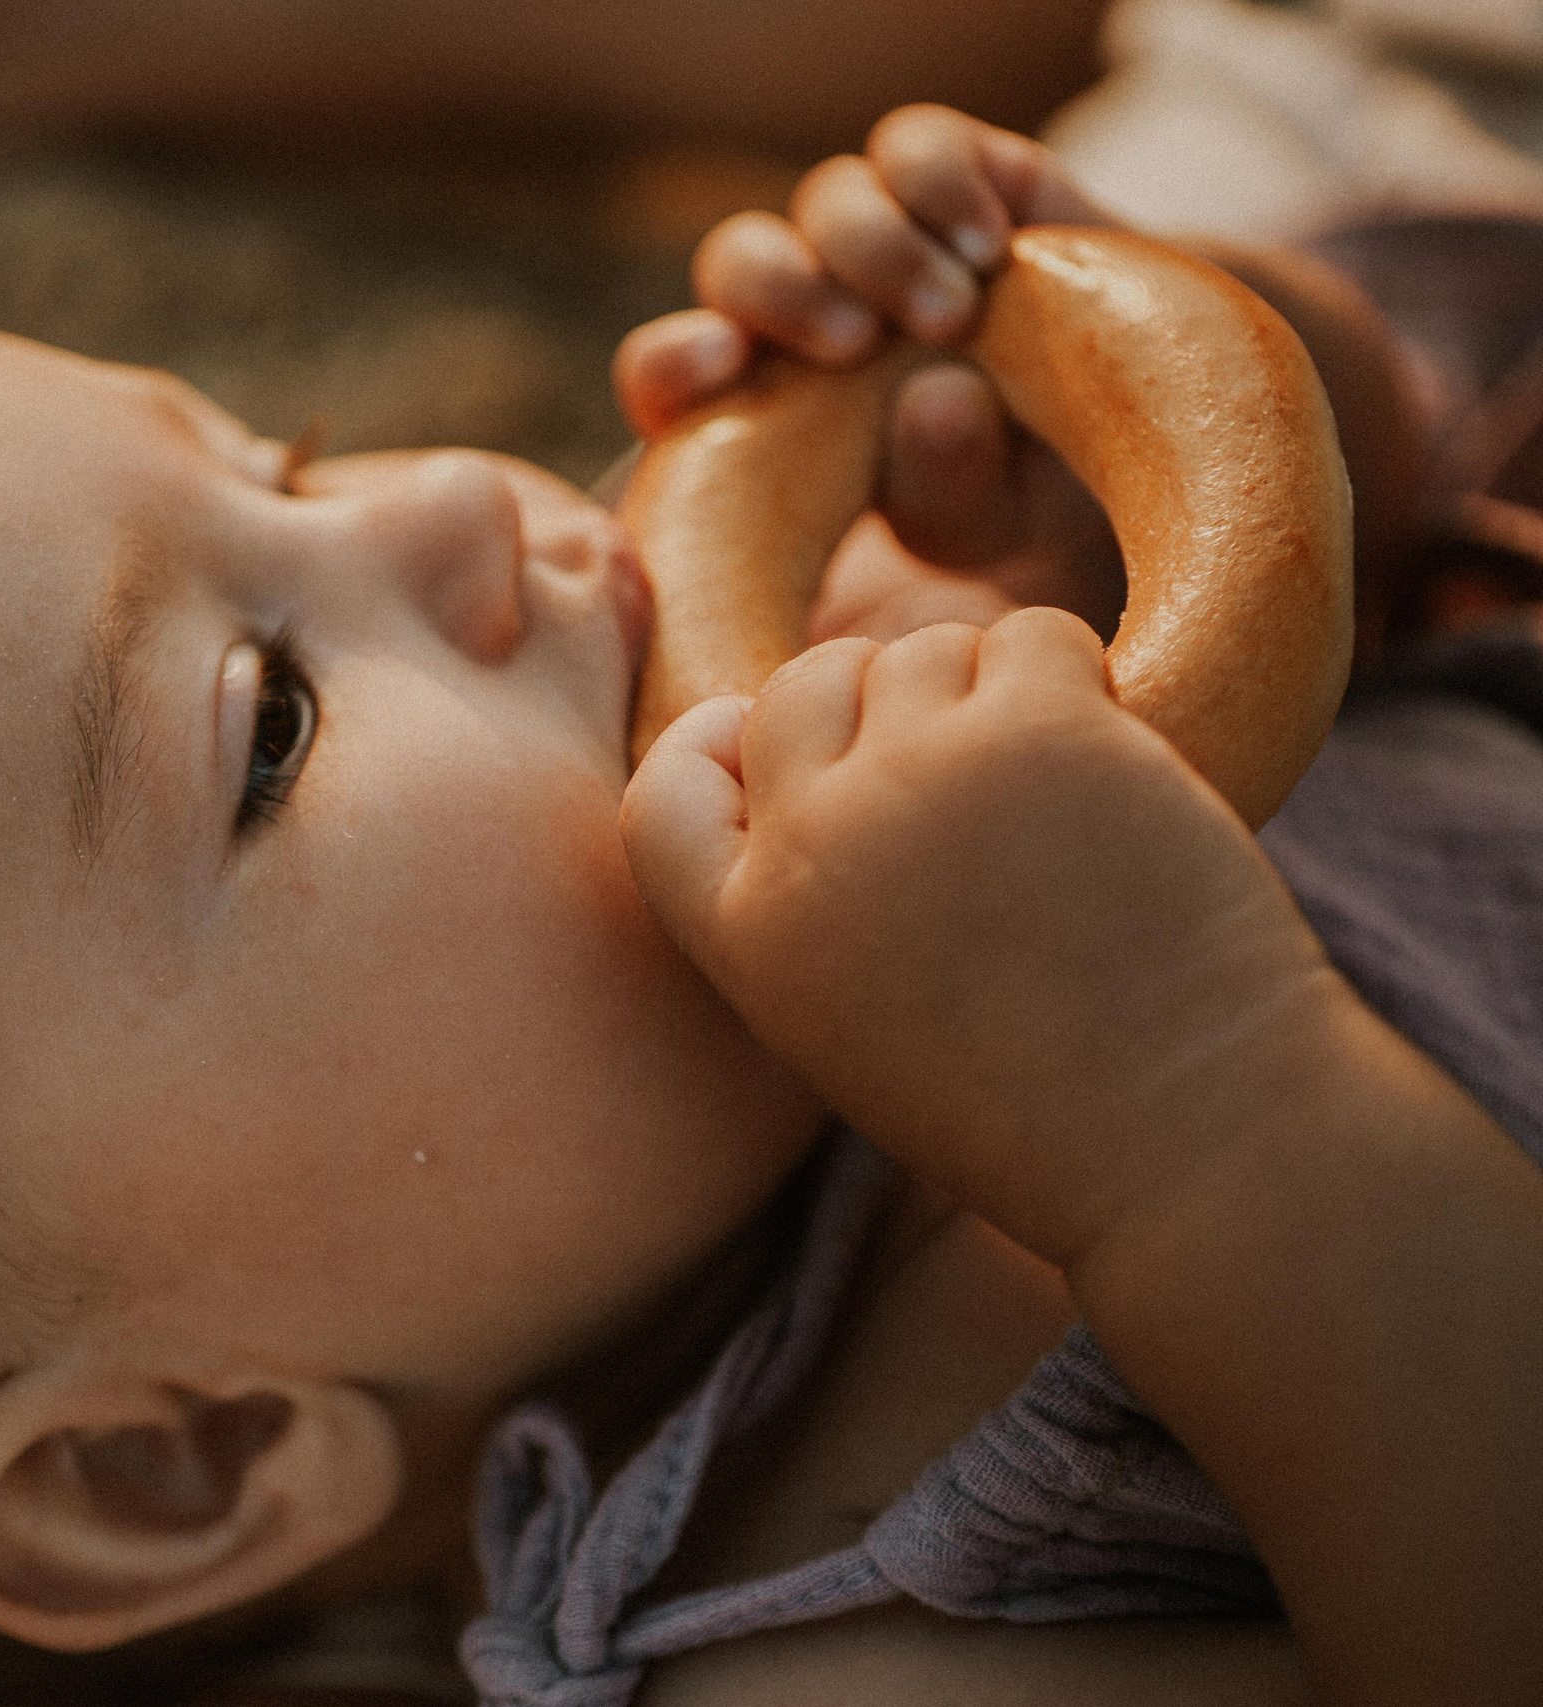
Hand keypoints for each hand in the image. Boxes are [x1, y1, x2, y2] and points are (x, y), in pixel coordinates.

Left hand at [612, 106, 1124, 639]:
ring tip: (953, 314)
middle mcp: (806, 306)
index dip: (673, 361)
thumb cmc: (1017, 492)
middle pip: (741, 261)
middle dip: (783, 292)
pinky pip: (917, 147)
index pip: (668, 371)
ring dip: (873, 248)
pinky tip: (991, 248)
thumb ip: (943, 488)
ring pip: (827, 196)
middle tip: (853, 347)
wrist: (1139, 422)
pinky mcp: (960, 177)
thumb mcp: (982, 523)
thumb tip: (932, 399)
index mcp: (765, 401)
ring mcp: (879, 235)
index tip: (726, 368)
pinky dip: (942, 187)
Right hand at [620, 610, 1343, 1266]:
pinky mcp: (1037, 733)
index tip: (765, 739)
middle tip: (971, 771)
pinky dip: (1076, 679)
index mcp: (751, 941)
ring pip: (924, 652)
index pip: (660, 797)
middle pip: (801, 690)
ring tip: (1061, 802)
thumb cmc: (1043, 1109)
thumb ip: (812, 903)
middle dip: (874, 703)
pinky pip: (1032, 637)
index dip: (712, 747)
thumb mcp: (857, 1029)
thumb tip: (833, 757)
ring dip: (991, 695)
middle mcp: (812, 848)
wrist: (1195, 1144)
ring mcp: (918, 779)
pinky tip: (1118, 771)